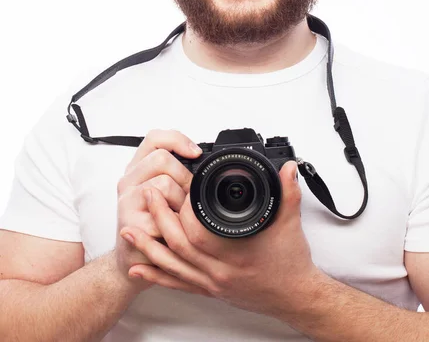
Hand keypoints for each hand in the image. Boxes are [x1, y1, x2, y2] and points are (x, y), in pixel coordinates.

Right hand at [115, 129, 211, 295]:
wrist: (133, 260)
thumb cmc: (153, 225)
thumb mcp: (164, 195)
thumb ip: (176, 175)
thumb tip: (205, 163)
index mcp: (137, 169)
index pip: (154, 138)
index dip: (177, 140)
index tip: (196, 153)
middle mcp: (128, 181)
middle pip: (162, 159)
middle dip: (185, 177)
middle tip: (190, 197)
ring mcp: (127, 201)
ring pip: (164, 183)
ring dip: (181, 202)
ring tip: (180, 216)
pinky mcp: (131, 223)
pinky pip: (163, 214)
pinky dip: (176, 225)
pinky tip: (174, 231)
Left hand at [121, 161, 319, 317]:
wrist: (295, 297)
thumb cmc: (291, 264)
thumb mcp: (290, 222)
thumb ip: (288, 192)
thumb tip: (288, 168)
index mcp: (235, 253)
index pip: (199, 231)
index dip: (184, 209)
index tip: (178, 188)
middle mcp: (219, 271)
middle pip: (178, 244)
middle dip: (159, 218)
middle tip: (148, 194)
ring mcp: (212, 282)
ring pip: (172, 266)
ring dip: (148, 247)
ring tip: (129, 230)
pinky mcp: (210, 290)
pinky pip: (177, 284)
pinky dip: (156, 275)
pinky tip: (140, 268)